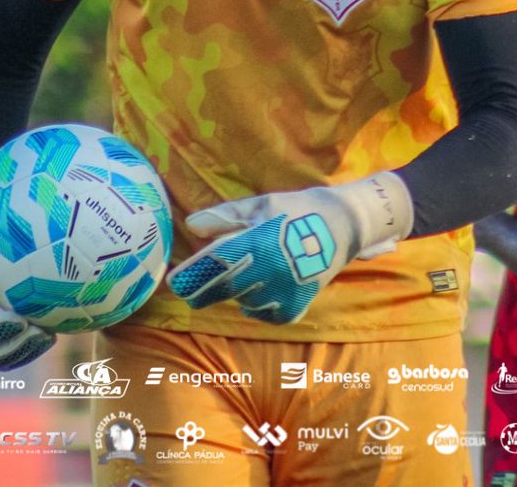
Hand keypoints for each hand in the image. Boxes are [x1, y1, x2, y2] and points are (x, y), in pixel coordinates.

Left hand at [167, 173, 412, 323]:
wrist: (343, 227)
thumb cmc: (297, 210)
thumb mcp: (262, 205)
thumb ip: (226, 217)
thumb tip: (192, 225)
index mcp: (259, 244)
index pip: (214, 265)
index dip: (190, 275)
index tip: (172, 281)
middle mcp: (269, 274)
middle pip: (222, 289)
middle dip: (204, 287)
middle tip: (194, 282)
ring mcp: (282, 296)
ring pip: (240, 300)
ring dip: (236, 288)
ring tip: (252, 267)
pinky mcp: (292, 311)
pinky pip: (259, 311)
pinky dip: (256, 300)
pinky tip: (267, 281)